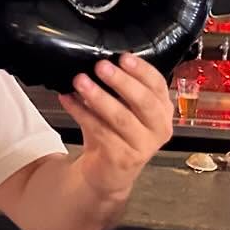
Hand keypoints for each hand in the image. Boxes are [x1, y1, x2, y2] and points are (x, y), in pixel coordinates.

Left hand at [57, 54, 172, 202]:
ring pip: (121, 118)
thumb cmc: (116, 132)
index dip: (141, 70)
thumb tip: (99, 61)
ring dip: (98, 97)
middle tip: (101, 66)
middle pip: (144, 101)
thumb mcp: (123, 108)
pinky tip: (67, 99)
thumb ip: (119, 88)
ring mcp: (144, 145)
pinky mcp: (124, 158)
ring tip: (80, 81)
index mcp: (162, 109)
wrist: (108, 171)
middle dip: (121, 82)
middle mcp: (159, 127)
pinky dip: (81, 113)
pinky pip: (100, 131)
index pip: (158, 85)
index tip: (123, 57)